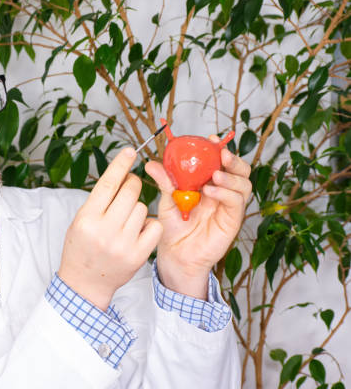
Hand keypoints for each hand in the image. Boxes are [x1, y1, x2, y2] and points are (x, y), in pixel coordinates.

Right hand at [59, 148, 162, 310]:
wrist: (85, 283)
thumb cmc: (81, 248)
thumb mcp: (81, 220)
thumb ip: (99, 200)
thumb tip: (122, 175)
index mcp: (87, 218)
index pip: (108, 183)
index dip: (120, 164)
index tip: (130, 151)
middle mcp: (105, 230)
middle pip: (129, 192)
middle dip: (131, 185)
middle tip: (128, 188)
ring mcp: (123, 244)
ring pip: (142, 207)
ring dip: (137, 208)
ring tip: (125, 220)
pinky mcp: (138, 255)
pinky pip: (154, 225)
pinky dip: (148, 225)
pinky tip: (138, 231)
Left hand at [144, 136, 251, 298]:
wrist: (175, 254)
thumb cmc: (173, 227)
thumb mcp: (167, 200)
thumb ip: (165, 181)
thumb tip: (151, 163)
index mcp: (208, 183)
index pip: (221, 161)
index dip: (219, 149)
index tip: (211, 139)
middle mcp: (222, 192)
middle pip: (239, 170)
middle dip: (233, 159)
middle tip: (221, 154)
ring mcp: (229, 206)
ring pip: (243, 184)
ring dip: (231, 176)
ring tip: (215, 175)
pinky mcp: (232, 220)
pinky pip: (236, 202)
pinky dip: (226, 193)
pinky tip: (211, 191)